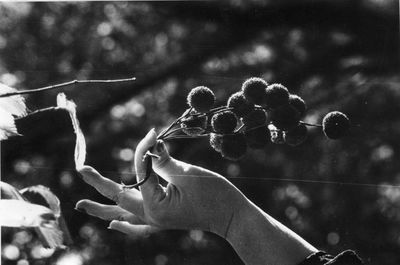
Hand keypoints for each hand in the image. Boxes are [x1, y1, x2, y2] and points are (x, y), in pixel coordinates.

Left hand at [76, 129, 248, 237]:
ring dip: (102, 209)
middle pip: (119, 198)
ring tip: (81, 205)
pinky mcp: (164, 221)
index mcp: (156, 206)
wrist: (232, 216)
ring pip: (123, 214)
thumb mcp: (187, 173)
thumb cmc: (214, 194)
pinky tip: (114, 226)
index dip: (143, 150)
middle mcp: (151, 216)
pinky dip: (126, 226)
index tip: (151, 134)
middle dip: (99, 183)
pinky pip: (139, 226)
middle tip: (81, 169)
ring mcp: (156, 221)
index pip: (140, 172)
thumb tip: (149, 146)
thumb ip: (163, 161)